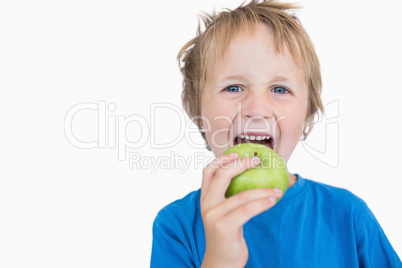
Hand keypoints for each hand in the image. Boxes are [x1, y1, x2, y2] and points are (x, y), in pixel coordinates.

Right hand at [200, 152, 282, 267]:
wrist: (221, 262)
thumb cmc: (227, 236)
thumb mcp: (224, 213)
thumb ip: (229, 197)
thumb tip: (252, 178)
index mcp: (205, 198)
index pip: (208, 171)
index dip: (222, 159)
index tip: (237, 152)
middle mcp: (206, 204)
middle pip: (221, 175)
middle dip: (240, 164)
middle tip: (257, 161)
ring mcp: (213, 216)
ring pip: (240, 195)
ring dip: (262, 190)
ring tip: (277, 190)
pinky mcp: (223, 227)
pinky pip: (246, 210)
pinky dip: (262, 203)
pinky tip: (272, 200)